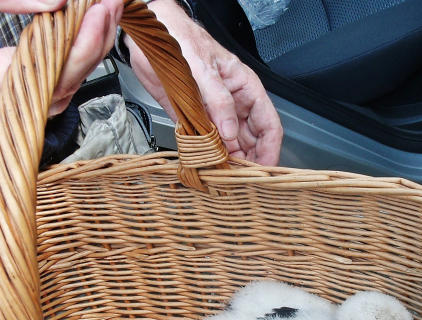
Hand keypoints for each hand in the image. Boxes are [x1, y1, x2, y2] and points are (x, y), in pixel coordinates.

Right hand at [0, 0, 123, 123]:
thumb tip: (52, 1)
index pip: (39, 75)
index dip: (81, 47)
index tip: (103, 11)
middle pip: (50, 92)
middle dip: (89, 50)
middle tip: (108, 7)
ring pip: (41, 98)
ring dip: (74, 59)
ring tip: (93, 17)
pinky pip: (24, 95)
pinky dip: (51, 67)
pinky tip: (64, 37)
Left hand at [125, 0, 282, 165]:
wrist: (151, 38)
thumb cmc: (181, 40)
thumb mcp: (203, 70)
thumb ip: (218, 101)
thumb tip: (230, 133)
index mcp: (244, 89)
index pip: (269, 125)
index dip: (270, 150)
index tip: (264, 170)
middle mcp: (232, 105)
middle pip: (251, 141)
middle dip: (248, 161)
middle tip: (240, 179)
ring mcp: (214, 114)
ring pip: (230, 146)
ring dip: (228, 162)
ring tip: (224, 177)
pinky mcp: (194, 120)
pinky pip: (206, 144)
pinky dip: (207, 157)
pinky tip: (206, 167)